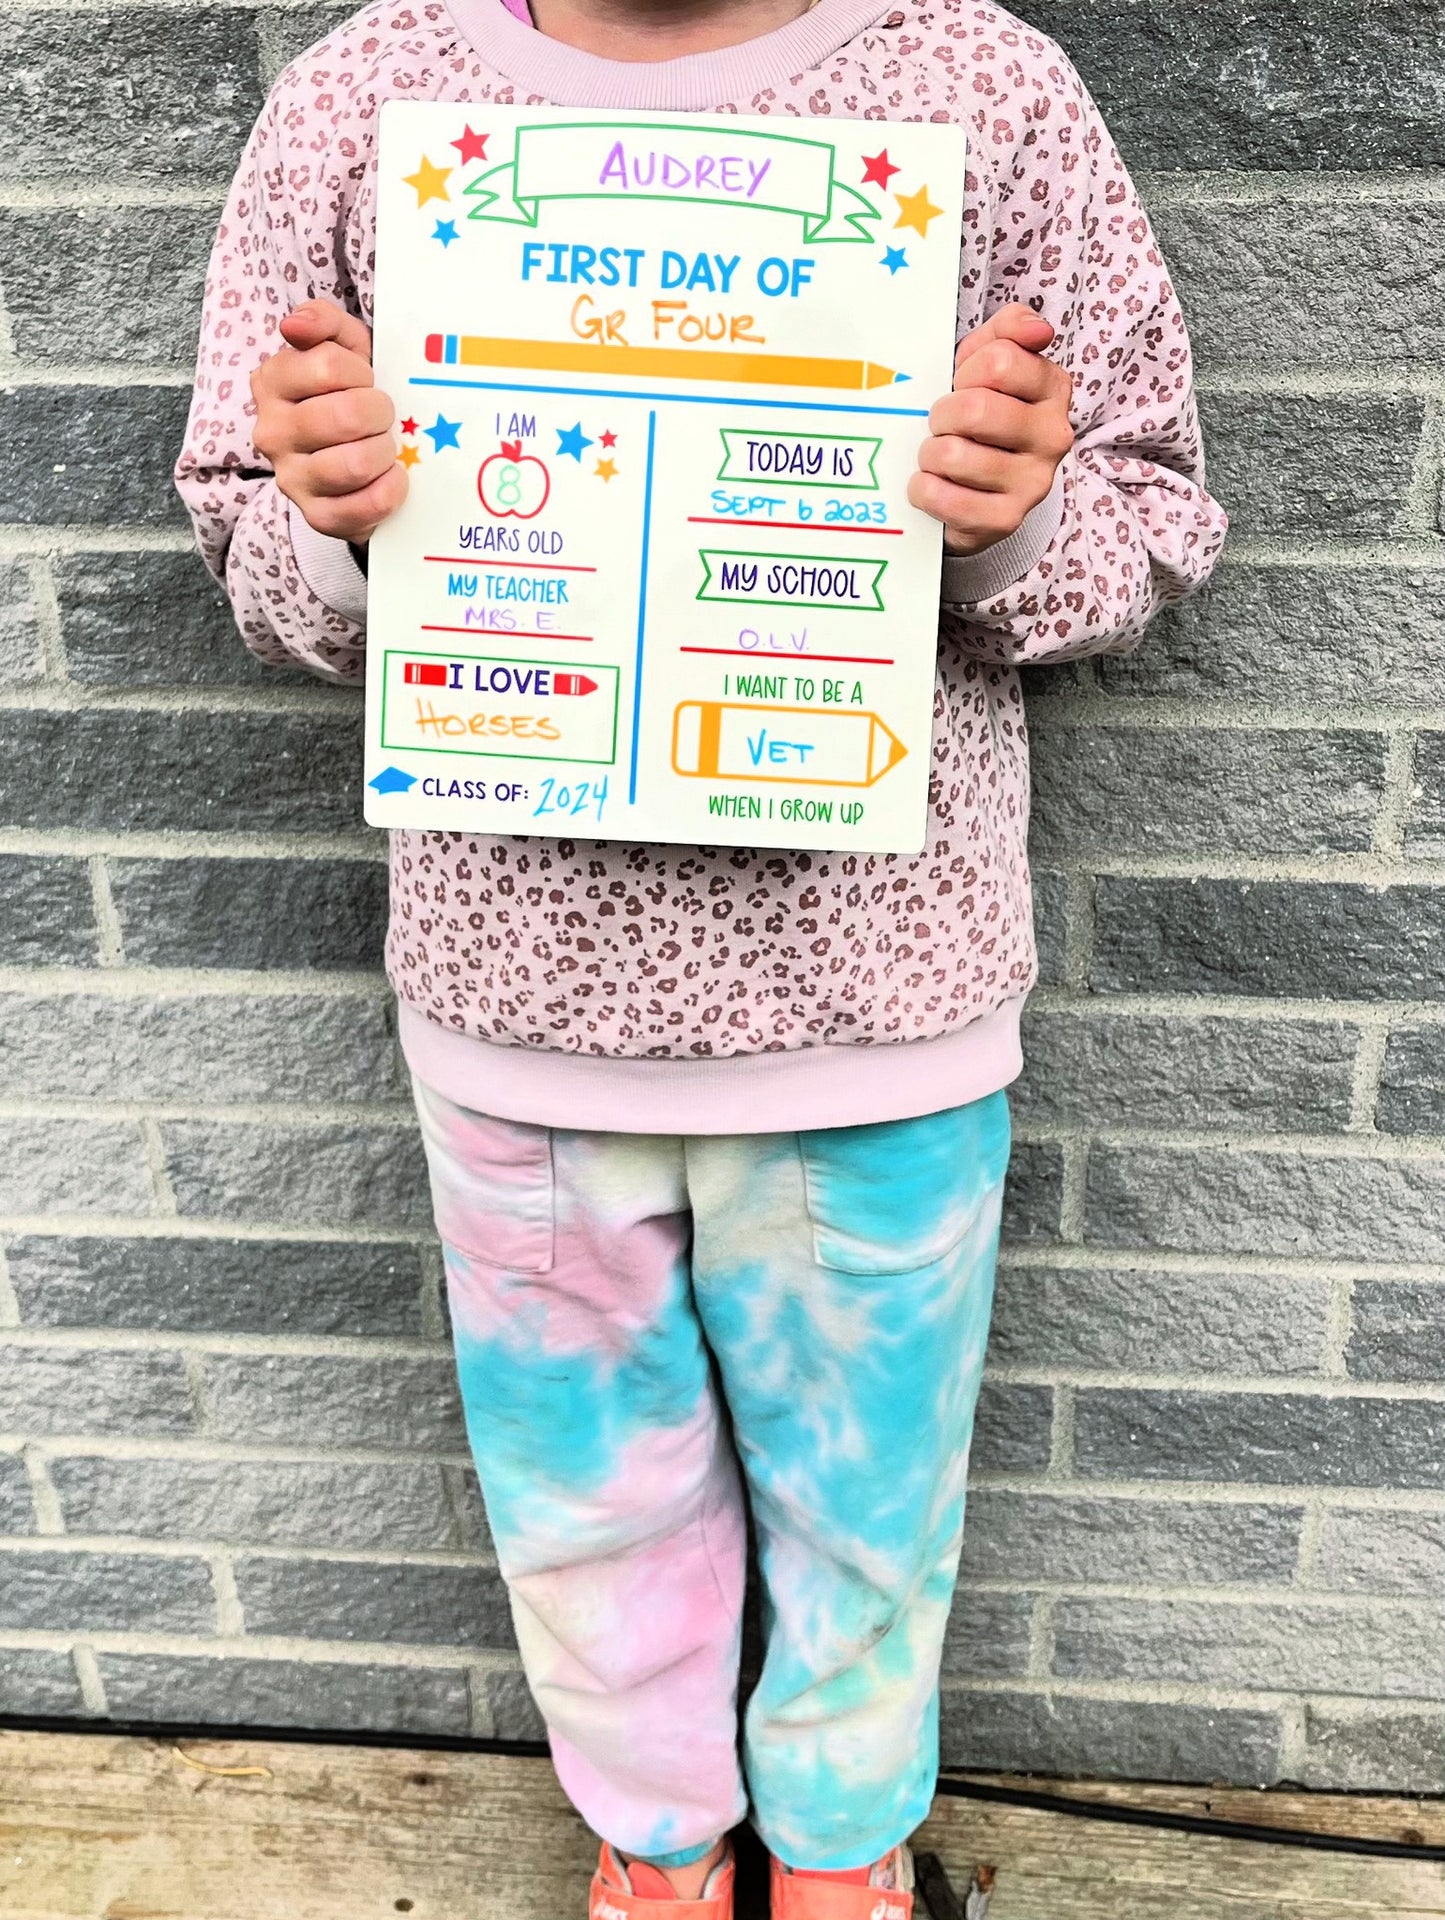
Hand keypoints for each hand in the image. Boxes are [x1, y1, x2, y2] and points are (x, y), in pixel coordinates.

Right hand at [250, 298, 406, 544]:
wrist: (355, 460)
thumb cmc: (350, 395)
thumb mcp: (343, 348)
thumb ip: (323, 322)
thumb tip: (295, 324)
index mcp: (272, 382)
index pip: (328, 365)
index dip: (361, 372)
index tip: (365, 380)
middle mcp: (272, 431)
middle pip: (345, 416)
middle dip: (379, 413)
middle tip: (382, 417)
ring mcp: (291, 478)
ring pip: (354, 463)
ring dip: (384, 452)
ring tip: (385, 447)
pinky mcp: (317, 516)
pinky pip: (364, 506)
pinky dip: (390, 491)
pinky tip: (392, 478)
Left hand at [909, 304, 1073, 555]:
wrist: (979, 491)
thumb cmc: (980, 419)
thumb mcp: (988, 364)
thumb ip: (1007, 332)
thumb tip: (1037, 328)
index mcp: (1053, 388)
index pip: (1000, 359)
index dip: (967, 371)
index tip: (965, 384)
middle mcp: (1053, 435)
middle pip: (975, 409)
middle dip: (942, 414)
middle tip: (943, 425)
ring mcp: (1034, 482)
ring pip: (953, 455)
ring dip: (929, 454)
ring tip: (938, 457)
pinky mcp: (1006, 520)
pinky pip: (944, 497)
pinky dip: (923, 489)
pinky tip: (932, 485)